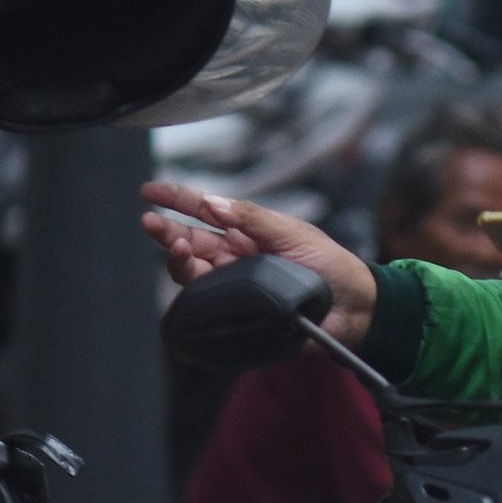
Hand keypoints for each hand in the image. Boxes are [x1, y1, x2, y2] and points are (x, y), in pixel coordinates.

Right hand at [140, 182, 376, 329]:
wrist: (353, 307)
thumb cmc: (329, 265)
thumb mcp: (292, 232)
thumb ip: (252, 218)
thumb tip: (212, 202)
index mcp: (248, 230)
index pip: (204, 210)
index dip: (176, 199)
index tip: (149, 191)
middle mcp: (236, 256)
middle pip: (191, 240)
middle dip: (167, 230)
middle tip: (150, 222)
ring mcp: (235, 284)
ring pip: (193, 271)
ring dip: (180, 259)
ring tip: (178, 249)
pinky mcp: (239, 311)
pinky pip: (207, 303)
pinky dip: (194, 292)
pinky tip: (192, 278)